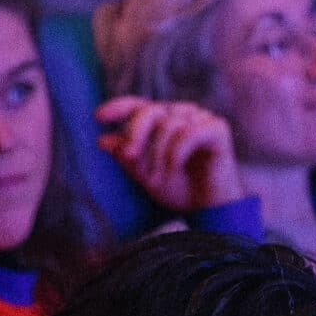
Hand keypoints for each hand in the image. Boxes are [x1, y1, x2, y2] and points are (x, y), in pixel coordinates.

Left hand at [95, 96, 244, 210]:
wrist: (209, 208)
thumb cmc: (179, 189)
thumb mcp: (146, 174)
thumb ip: (126, 157)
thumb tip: (102, 140)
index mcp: (162, 121)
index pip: (137, 106)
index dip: (118, 107)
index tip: (98, 117)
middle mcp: (180, 114)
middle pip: (150, 111)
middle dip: (135, 134)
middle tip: (130, 158)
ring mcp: (200, 118)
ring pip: (168, 125)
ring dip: (159, 155)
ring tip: (160, 178)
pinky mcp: (217, 127)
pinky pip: (188, 133)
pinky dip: (177, 153)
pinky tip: (176, 168)